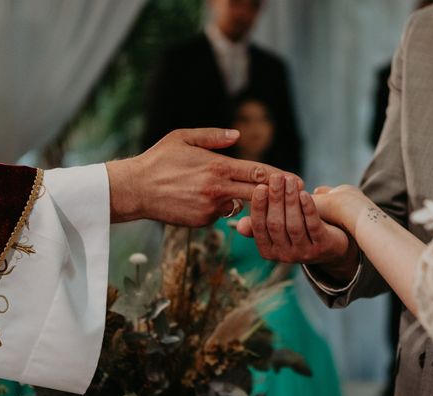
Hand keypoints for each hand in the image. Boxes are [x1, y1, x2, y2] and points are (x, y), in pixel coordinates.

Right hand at [106, 128, 300, 225]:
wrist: (136, 189)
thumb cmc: (159, 159)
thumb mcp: (183, 137)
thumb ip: (213, 136)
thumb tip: (237, 135)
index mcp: (217, 167)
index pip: (258, 172)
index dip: (280, 177)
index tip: (297, 180)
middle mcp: (218, 190)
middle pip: (258, 193)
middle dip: (277, 195)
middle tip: (295, 195)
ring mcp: (211, 208)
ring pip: (238, 205)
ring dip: (240, 199)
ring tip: (231, 192)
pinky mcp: (202, 221)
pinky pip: (219, 215)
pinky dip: (218, 208)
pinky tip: (199, 199)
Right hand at [237, 174, 360, 282]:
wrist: (332, 246)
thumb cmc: (299, 230)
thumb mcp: (279, 229)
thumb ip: (261, 225)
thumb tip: (240, 226)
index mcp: (268, 250)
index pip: (259, 227)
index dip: (259, 206)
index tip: (260, 186)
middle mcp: (283, 256)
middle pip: (275, 224)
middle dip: (275, 199)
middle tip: (276, 178)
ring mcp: (304, 253)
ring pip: (293, 225)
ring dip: (290, 200)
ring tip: (290, 180)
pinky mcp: (322, 247)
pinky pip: (313, 226)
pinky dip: (307, 208)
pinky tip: (304, 193)